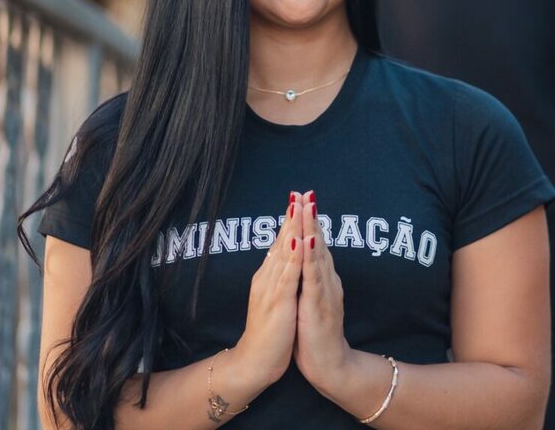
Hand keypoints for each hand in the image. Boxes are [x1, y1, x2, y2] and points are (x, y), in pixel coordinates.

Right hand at [232, 193, 304, 388]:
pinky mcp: (278, 304)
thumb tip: (287, 257)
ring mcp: (271, 289)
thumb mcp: (276, 297)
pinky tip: (299, 243)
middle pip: (281, 241)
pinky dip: (293, 258)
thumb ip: (281, 277)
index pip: (282, 241)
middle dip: (291, 216)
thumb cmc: (270, 331)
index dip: (291, 219)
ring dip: (292, 229)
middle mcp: (268, 277)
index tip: (299, 197)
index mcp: (270, 276)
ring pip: (283, 253)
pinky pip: (286, 277)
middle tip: (299, 191)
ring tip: (299, 206)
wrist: (255, 361)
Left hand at [293, 191, 352, 390]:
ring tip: (307, 206)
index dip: (309, 220)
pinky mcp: (318, 303)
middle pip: (318, 241)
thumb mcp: (312, 299)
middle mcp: (326, 279)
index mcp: (322, 278)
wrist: (329, 363)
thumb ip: (312, 278)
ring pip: (317, 253)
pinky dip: (311, 257)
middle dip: (311, 216)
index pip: (315, 243)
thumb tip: (307, 260)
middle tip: (307, 191)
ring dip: (312, 228)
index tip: (303, 197)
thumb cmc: (316, 333)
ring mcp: (323, 290)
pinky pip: (313, 277)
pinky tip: (307, 241)